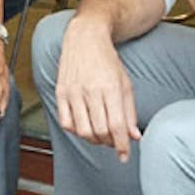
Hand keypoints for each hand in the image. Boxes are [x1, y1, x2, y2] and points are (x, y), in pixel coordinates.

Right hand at [54, 17, 139, 160]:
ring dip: (94, 139)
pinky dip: (76, 131)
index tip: (124, 155)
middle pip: (100, 131)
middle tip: (114, 141)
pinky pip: (66, 123)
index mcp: (110, 88)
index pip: (116, 126)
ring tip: (101, 135)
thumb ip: (130, 112)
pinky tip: (85, 126)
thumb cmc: (107, 61)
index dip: (122, 146)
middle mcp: (90, 90)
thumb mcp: (125, 84)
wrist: (85, 39)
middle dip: (109, 143)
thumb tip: (134, 136)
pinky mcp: (60, 93)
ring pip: (83, 131)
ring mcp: (73, 92)